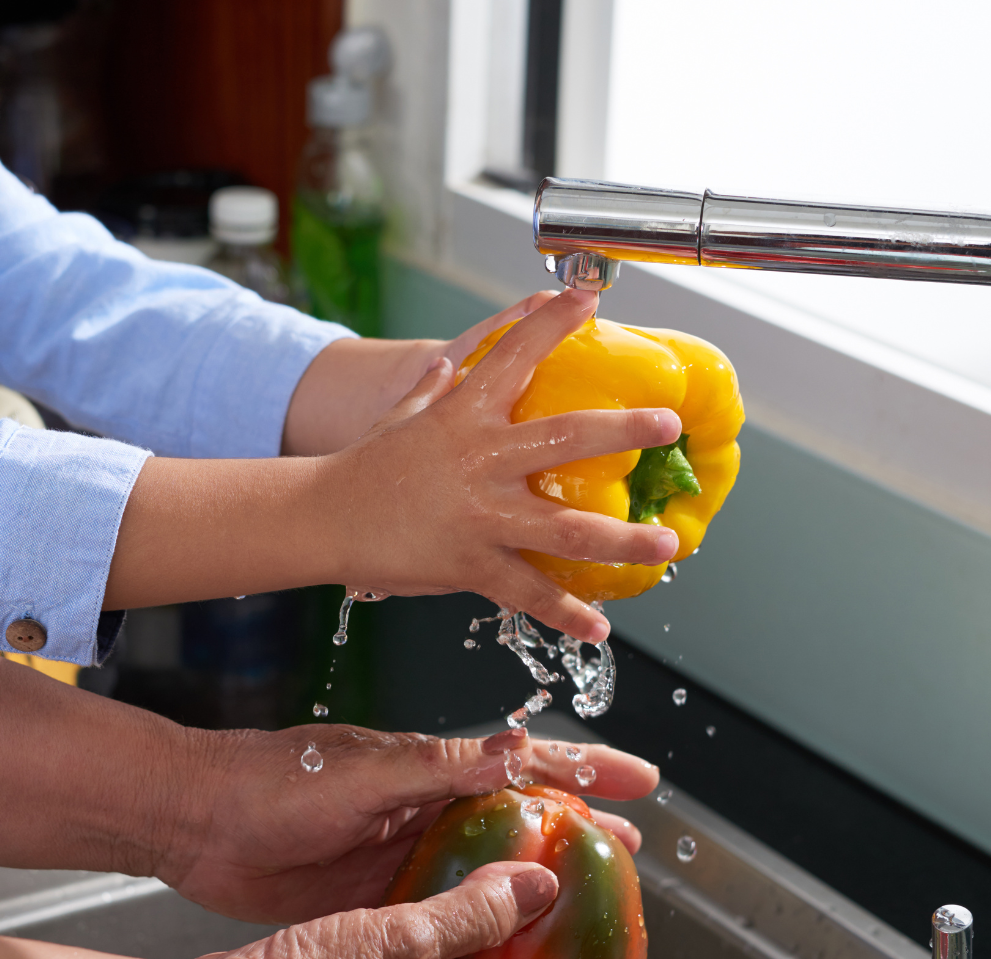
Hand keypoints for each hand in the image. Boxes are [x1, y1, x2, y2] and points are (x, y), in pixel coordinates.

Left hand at [162, 725, 654, 924]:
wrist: (200, 824)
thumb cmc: (273, 781)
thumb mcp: (363, 774)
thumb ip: (437, 769)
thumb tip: (512, 753)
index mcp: (430, 769)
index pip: (525, 763)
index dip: (587, 770)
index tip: (642, 779)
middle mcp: (425, 809)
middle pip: (522, 821)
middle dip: (581, 831)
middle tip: (634, 851)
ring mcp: (403, 855)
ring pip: (490, 871)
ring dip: (539, 883)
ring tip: (590, 902)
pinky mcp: (376, 898)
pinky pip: (445, 914)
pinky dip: (482, 928)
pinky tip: (508, 948)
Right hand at [315, 288, 681, 642]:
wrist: (323, 519)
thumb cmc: (363, 467)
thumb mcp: (399, 418)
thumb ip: (430, 391)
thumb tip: (447, 364)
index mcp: (464, 414)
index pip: (514, 354)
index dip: (554, 321)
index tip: (590, 295)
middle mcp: (481, 459)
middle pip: (566, 438)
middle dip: (623, 430)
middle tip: (667, 426)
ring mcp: (481, 514)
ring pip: (566, 528)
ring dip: (622, 538)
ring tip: (666, 544)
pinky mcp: (471, 563)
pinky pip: (529, 594)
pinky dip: (566, 616)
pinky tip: (599, 630)